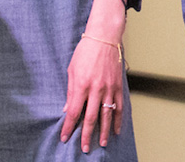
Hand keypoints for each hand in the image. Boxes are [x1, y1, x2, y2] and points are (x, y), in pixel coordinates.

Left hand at [61, 35, 123, 151]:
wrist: (104, 36)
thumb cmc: (86, 51)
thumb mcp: (72, 70)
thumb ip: (71, 91)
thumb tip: (69, 109)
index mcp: (82, 85)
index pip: (74, 112)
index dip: (68, 127)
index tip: (65, 137)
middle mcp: (96, 89)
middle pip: (90, 118)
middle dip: (86, 135)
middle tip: (84, 148)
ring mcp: (109, 87)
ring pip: (107, 114)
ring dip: (105, 130)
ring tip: (103, 143)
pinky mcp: (118, 84)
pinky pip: (119, 104)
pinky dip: (119, 118)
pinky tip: (118, 128)